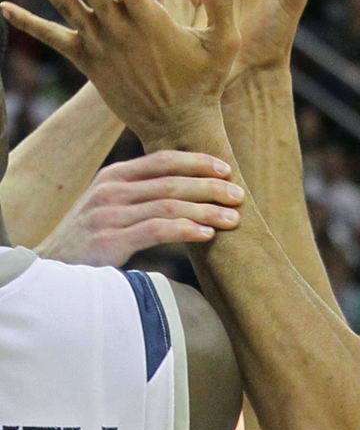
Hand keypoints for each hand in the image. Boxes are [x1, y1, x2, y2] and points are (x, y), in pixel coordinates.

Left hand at [2, 0, 238, 147]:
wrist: (178, 124)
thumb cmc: (205, 81)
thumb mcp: (224, 40)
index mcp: (150, 19)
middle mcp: (118, 28)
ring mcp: (98, 46)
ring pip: (64, 4)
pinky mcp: (87, 63)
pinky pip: (53, 39)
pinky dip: (28, 24)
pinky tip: (4, 9)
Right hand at [34, 151, 245, 266]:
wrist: (50, 270)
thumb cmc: (91, 238)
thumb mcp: (111, 205)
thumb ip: (143, 193)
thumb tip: (193, 188)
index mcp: (114, 175)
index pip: (164, 159)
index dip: (198, 161)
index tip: (227, 169)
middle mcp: (110, 190)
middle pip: (172, 182)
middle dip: (210, 187)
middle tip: (239, 196)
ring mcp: (107, 215)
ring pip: (169, 205)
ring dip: (206, 211)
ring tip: (232, 218)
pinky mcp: (107, 242)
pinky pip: (155, 231)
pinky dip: (186, 230)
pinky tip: (207, 234)